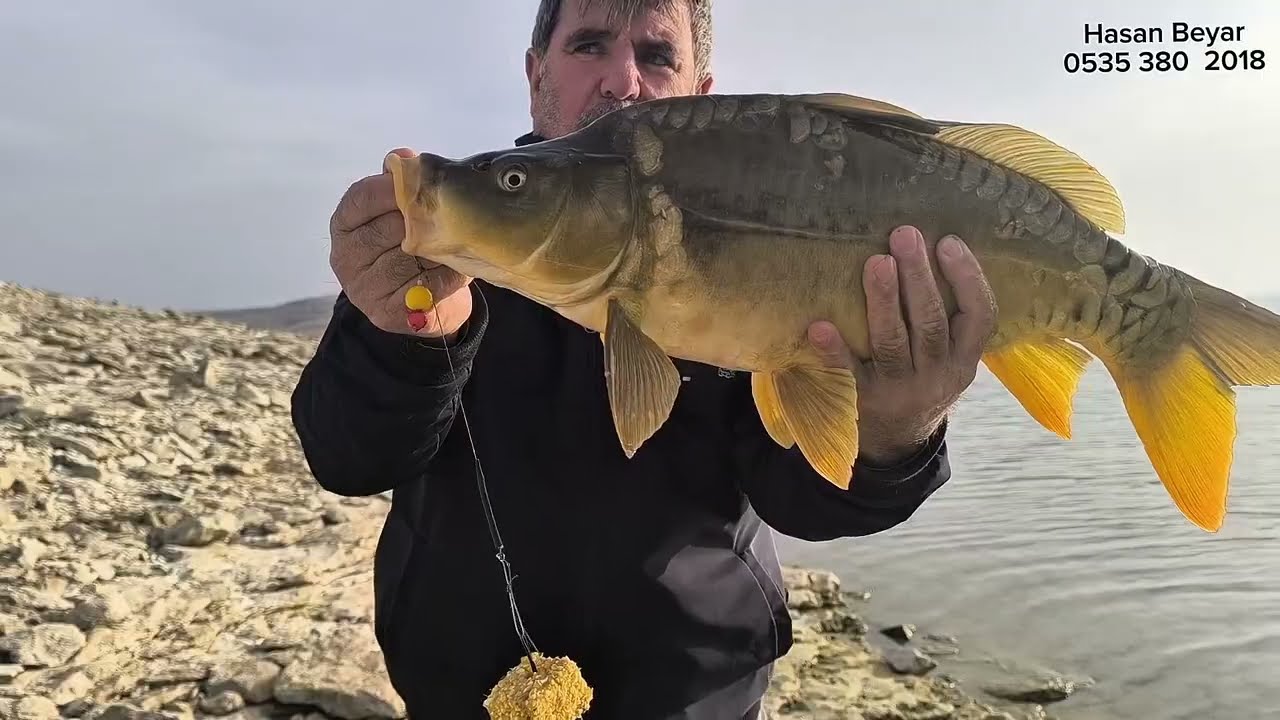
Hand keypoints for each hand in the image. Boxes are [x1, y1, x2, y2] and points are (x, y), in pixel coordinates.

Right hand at [329, 147, 472, 339]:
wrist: (423, 303)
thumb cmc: (412, 246)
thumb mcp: (402, 212)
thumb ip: (403, 185)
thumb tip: (404, 156)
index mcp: (344, 224)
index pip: (362, 198)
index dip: (393, 188)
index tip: (421, 183)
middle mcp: (345, 256)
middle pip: (389, 228)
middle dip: (424, 221)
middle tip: (451, 215)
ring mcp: (362, 288)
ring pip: (409, 258)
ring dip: (440, 248)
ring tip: (457, 242)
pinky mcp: (385, 313)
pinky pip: (427, 287)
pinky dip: (448, 276)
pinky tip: (457, 268)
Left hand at [809, 225, 995, 464]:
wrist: (897, 441)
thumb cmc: (922, 378)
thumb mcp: (949, 357)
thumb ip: (946, 316)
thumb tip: (930, 245)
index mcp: (964, 358)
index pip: (979, 315)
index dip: (967, 278)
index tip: (947, 241)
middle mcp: (938, 375)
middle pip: (931, 322)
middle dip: (919, 277)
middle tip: (903, 235)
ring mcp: (901, 390)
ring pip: (894, 344)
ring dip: (885, 301)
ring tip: (876, 263)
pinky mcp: (864, 402)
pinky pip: (849, 374)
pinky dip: (835, 350)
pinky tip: (819, 326)